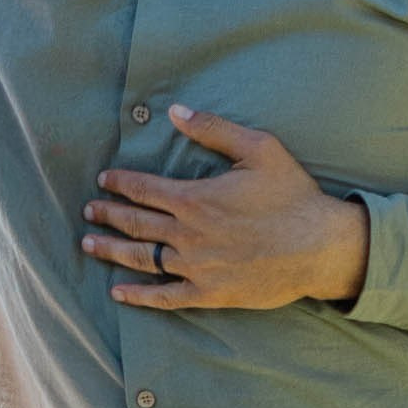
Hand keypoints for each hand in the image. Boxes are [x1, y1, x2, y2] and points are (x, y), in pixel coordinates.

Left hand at [83, 105, 368, 311]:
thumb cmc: (292, 195)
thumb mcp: (258, 149)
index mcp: (194, 198)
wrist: (319, 247)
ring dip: (111, 250)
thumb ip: (213, 129)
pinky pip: (164, 296)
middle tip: (89, 212)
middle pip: (134, 223)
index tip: (103, 181)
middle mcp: (186, 234)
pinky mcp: (208, 292)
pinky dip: (139, 296)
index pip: (142, 189)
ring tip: (89, 244)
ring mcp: (194, 266)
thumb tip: (174, 110)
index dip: (119, 183)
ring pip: (141, 258)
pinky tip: (119, 292)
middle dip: (107, 214)